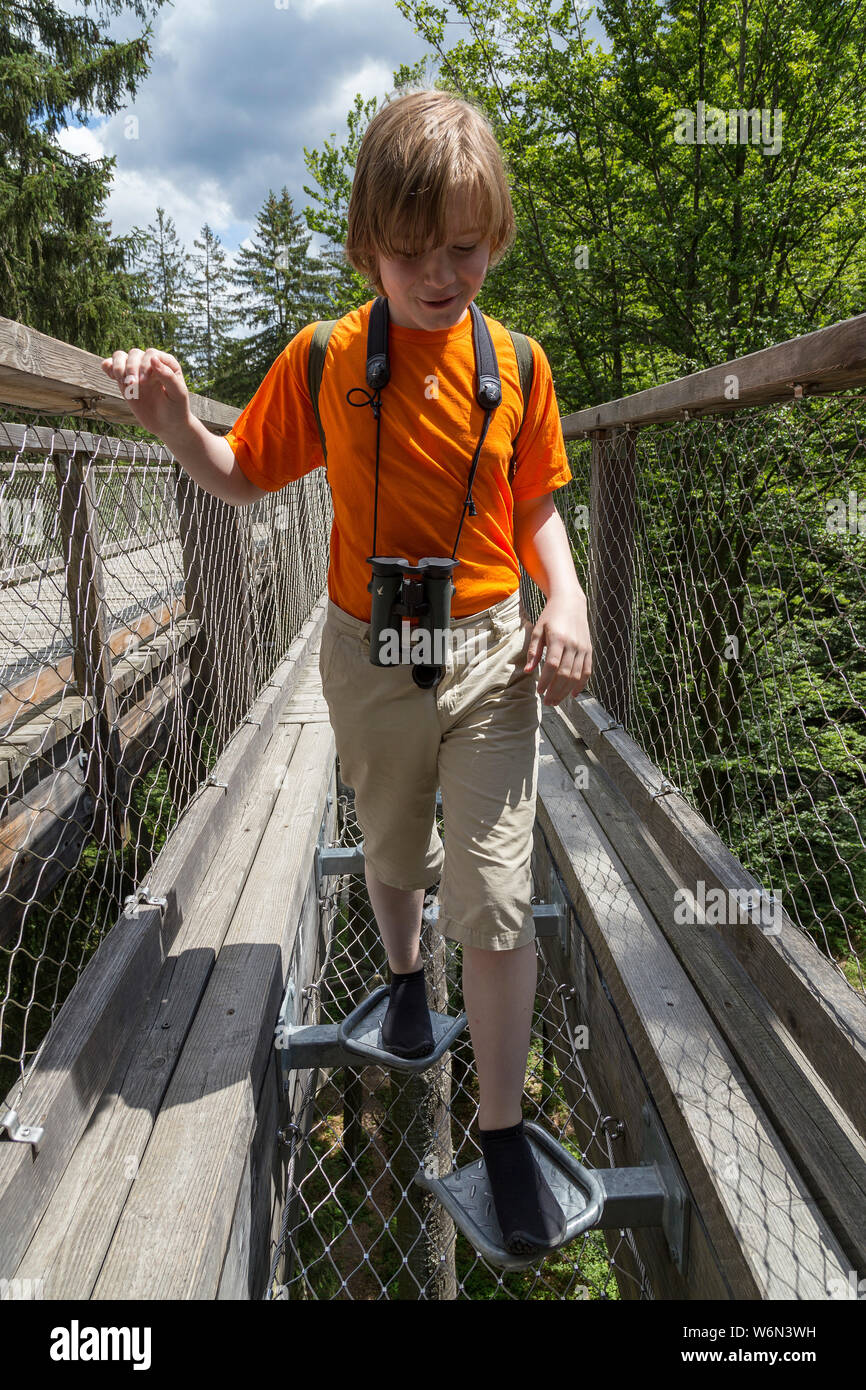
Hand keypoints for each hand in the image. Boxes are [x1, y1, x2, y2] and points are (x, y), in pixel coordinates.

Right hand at [100, 348, 191, 438]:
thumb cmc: (176, 409)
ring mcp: (136, 371)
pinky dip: (107, 367)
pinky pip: (111, 366)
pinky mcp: (125, 380)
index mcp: (166, 363)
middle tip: (133, 386)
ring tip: (125, 384)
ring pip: (120, 356)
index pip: (151, 354)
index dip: (145, 365)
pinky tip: (113, 377)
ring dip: (118, 368)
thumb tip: (153, 358)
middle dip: (131, 368)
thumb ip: (168, 376)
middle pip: (134, 354)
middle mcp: (150, 364)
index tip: (144, 382)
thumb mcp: (178, 394)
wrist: (168, 425)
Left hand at [523, 591, 591, 705]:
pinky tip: (573, 694)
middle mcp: (573, 645)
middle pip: (565, 674)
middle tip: (547, 702)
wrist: (570, 603)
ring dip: (566, 691)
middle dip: (555, 691)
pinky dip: (581, 684)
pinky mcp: (589, 650)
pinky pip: (587, 671)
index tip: (539, 691)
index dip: (546, 681)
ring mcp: (583, 648)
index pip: (552, 665)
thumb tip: (527, 671)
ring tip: (556, 701)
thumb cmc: (550, 617)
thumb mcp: (537, 630)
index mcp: (558, 639)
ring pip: (576, 675)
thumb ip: (533, 651)